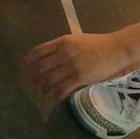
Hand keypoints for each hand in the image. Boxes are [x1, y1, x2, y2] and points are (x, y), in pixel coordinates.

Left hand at [23, 32, 137, 102]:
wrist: (116, 49)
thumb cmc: (97, 44)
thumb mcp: (77, 40)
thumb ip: (62, 46)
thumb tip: (48, 56)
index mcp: (62, 42)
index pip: (38, 52)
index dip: (28, 61)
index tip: (23, 68)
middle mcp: (64, 53)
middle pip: (40, 67)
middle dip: (33, 77)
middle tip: (32, 83)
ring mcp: (72, 65)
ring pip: (49, 80)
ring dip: (43, 88)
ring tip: (43, 91)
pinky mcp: (80, 77)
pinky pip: (61, 89)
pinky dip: (54, 95)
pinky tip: (53, 98)